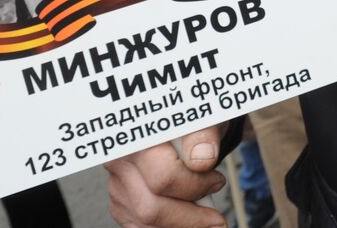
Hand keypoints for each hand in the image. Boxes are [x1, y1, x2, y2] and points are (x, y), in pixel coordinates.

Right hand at [105, 123, 229, 227]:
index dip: (196, 186)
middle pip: (151, 208)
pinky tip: (188, 220)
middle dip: (190, 219)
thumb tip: (202, 158)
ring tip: (205, 219)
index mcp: (138, 138)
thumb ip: (204, 135)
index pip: (164, 177)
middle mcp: (120, 162)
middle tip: (217, 219)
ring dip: (181, 226)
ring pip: (145, 223)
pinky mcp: (121, 202)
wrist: (182, 126)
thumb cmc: (194, 123)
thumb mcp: (205, 119)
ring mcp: (117, 185)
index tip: (218, 182)